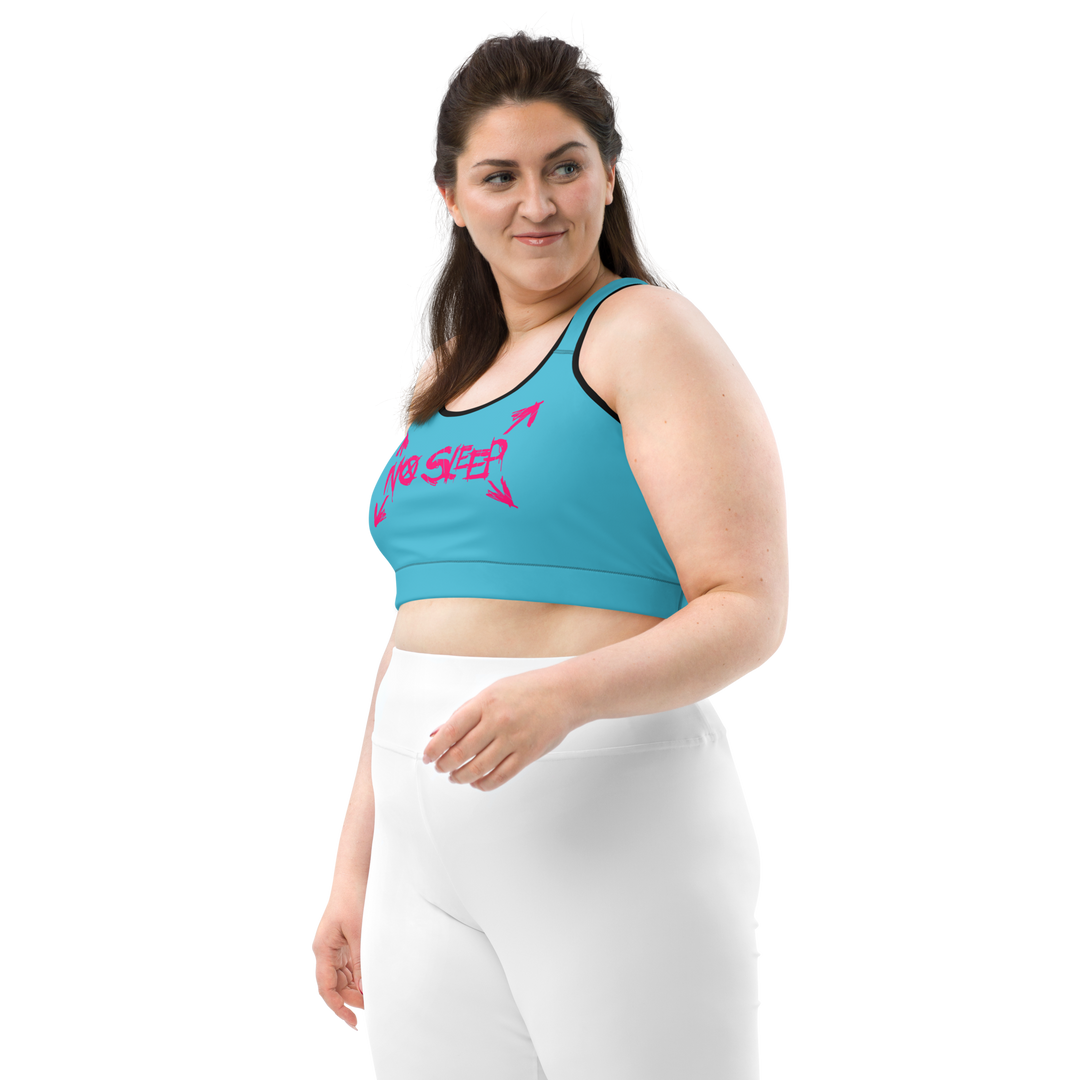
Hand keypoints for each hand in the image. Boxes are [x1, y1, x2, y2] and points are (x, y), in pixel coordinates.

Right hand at [311, 899, 365, 1032]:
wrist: (356, 870)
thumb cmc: (354, 896)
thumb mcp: (360, 932)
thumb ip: (362, 962)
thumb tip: (365, 990)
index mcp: (322, 949)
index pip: (326, 989)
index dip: (338, 1009)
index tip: (353, 1024)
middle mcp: (324, 949)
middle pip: (333, 985)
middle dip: (349, 1000)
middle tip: (371, 1008)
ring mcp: (333, 944)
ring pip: (341, 976)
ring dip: (355, 987)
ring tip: (373, 996)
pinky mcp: (343, 938)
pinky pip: (348, 964)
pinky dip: (359, 974)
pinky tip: (370, 979)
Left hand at [422, 666, 575, 790]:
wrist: (564, 694)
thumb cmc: (528, 689)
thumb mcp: (491, 692)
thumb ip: (465, 712)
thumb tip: (439, 731)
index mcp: (485, 703)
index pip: (450, 731)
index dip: (434, 748)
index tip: (428, 756)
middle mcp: (498, 722)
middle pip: (461, 753)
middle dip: (445, 765)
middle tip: (440, 768)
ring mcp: (513, 740)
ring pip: (478, 768)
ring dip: (461, 777)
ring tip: (455, 777)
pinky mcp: (527, 755)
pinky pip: (500, 776)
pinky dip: (484, 784)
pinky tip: (477, 782)